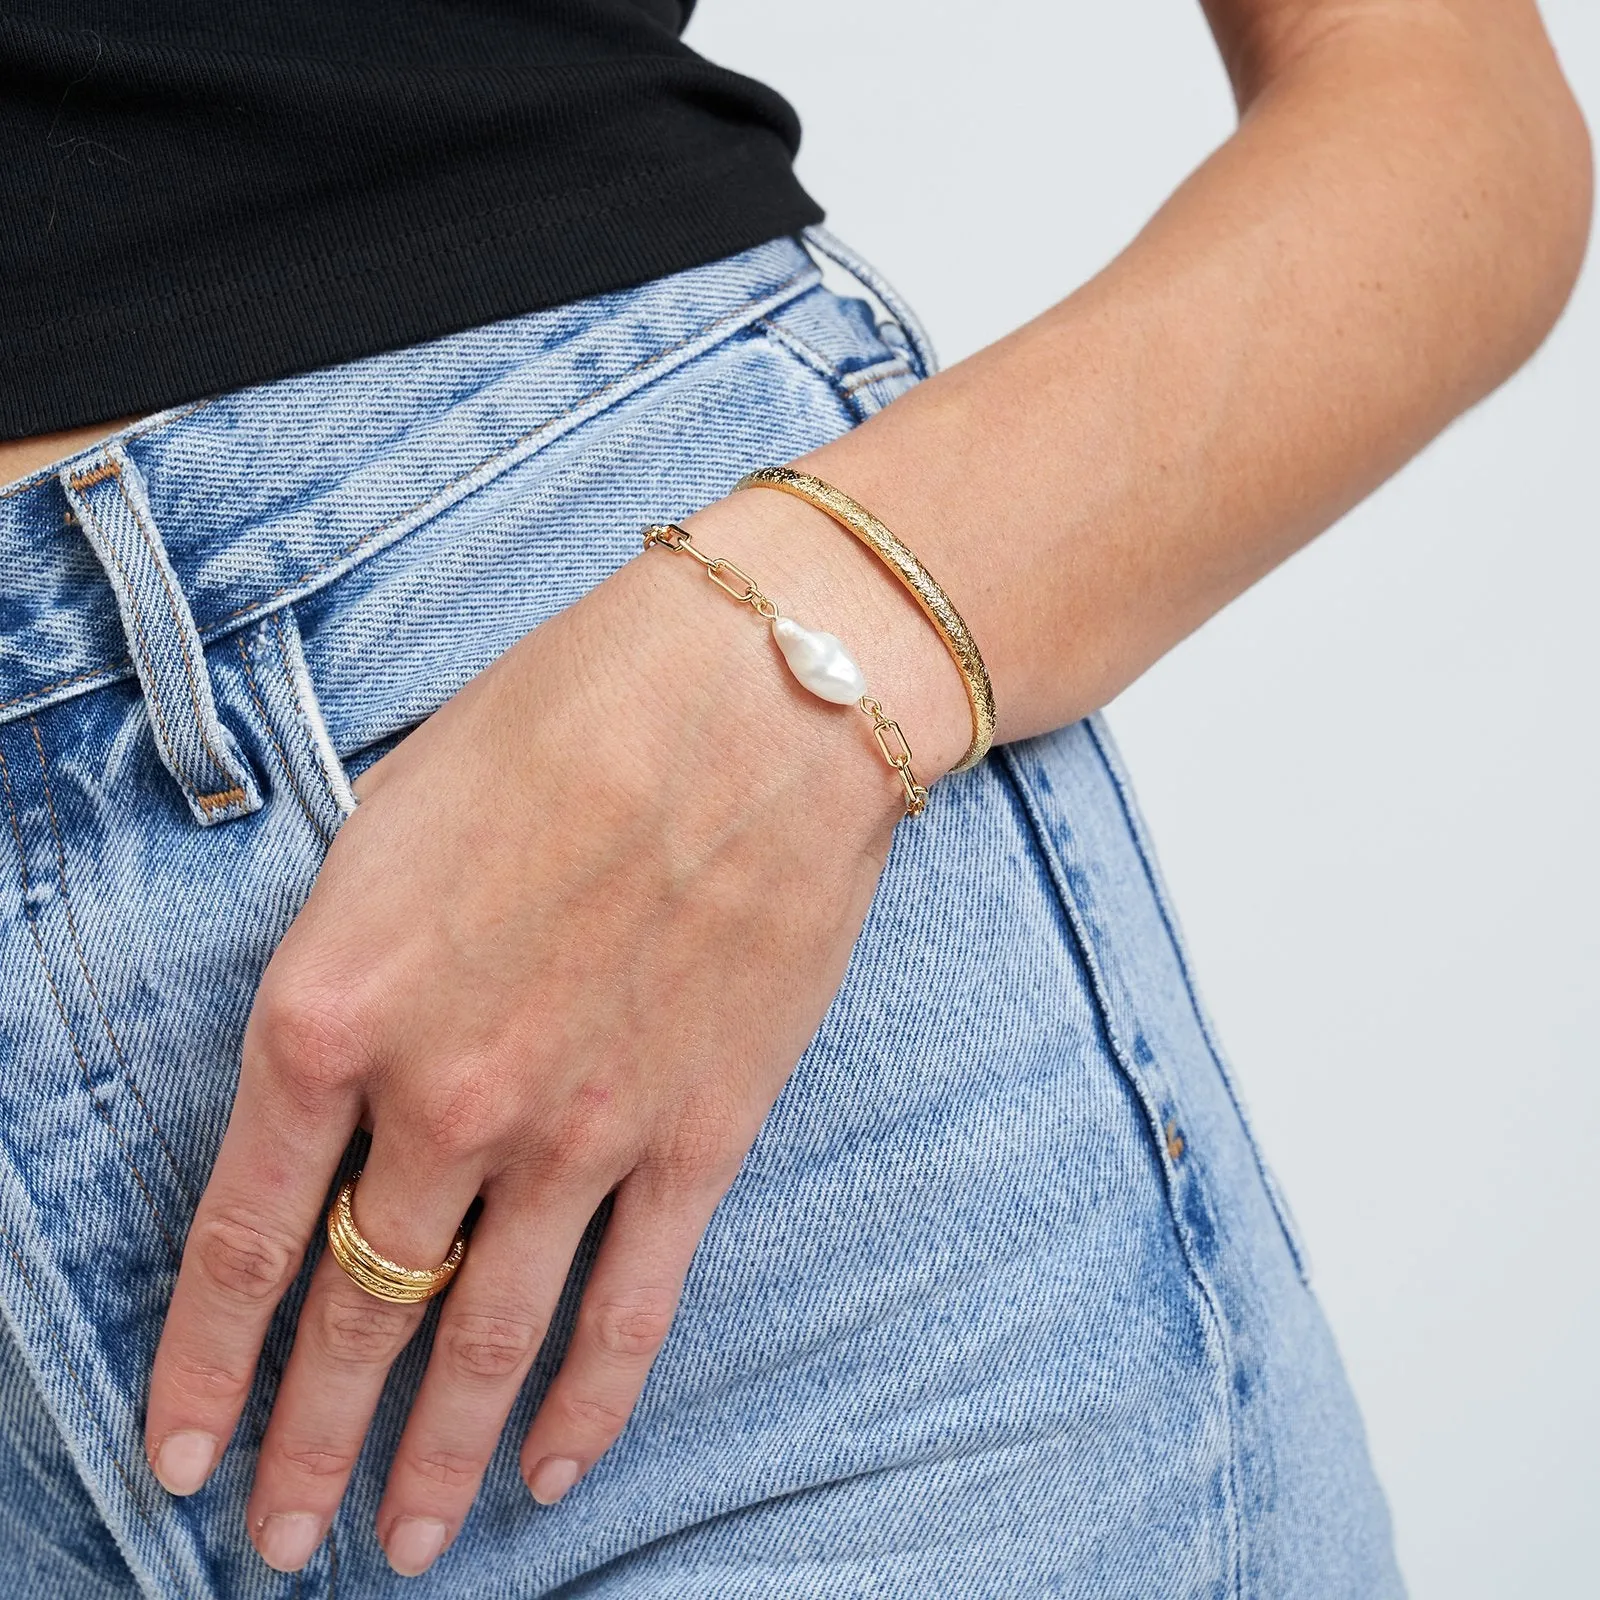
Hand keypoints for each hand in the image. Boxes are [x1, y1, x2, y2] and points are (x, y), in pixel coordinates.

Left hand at [142, 484, 970, 1576]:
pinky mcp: (697, 1139)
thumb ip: (343, 968)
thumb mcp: (388, 820)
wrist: (759, 695)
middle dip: (307, 1442)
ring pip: (485, 1342)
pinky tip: (550, 1470)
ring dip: (430, 1459)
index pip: (243, 1237)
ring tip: (403, 1545)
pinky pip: (630, 1310)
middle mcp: (444, 1100)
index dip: (201, 1365)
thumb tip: (329, 1066)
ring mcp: (578, 1135)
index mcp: (336, 1008)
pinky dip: (586, 1407)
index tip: (181, 1456)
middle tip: (279, 1540)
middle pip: (357, 1316)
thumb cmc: (565, 718)